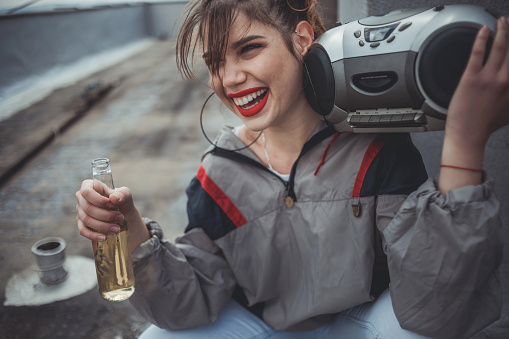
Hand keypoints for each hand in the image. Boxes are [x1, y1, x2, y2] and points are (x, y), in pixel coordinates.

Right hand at [75, 180, 148, 249]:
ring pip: (86, 220)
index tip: (113, 205)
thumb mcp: (125, 195)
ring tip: (117, 229)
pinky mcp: (82, 224)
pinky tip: (104, 237)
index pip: (87, 191)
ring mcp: (80, 211)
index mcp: (90, 186)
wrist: (125, 215)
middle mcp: (82, 198)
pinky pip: (83, 231)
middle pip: (87, 208)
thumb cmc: (122, 201)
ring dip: (103, 226)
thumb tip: (113, 198)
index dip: (99, 200)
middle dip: (105, 215)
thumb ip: (122, 194)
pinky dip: (93, 235)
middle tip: (120, 217)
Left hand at [446, 17, 508, 148]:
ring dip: (503, 31)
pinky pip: (478, 53)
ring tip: (503, 21)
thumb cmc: (484, 126)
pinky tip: (484, 30)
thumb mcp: (508, 112)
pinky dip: (482, 39)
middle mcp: (506, 81)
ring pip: (500, 48)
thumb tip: (508, 89)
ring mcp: (488, 78)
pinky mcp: (471, 78)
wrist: (467, 136)